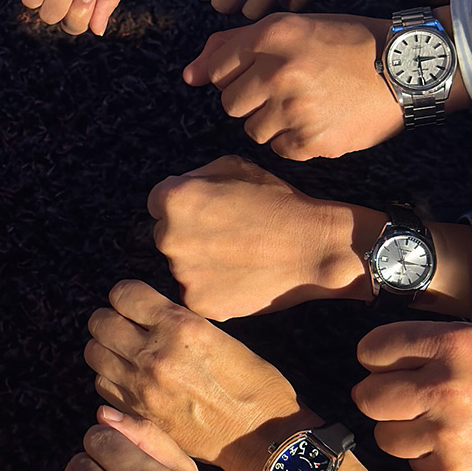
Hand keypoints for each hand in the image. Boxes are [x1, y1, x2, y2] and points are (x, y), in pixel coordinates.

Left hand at [84, 279, 306, 470]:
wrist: (263, 438)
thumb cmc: (255, 385)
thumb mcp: (222, 338)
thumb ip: (180, 325)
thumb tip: (149, 318)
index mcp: (180, 327)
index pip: (124, 295)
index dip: (126, 296)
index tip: (132, 304)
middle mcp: (155, 355)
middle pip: (100, 323)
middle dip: (110, 321)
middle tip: (124, 328)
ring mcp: (143, 388)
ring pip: (94, 354)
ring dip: (106, 350)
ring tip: (125, 354)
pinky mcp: (139, 416)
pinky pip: (102, 387)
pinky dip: (110, 380)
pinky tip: (130, 380)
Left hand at [149, 155, 363, 317]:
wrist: (313, 248)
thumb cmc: (276, 202)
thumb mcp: (233, 167)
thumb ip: (194, 178)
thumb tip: (174, 192)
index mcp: (174, 199)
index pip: (158, 203)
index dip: (184, 207)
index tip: (208, 213)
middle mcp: (169, 237)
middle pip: (166, 236)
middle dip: (189, 235)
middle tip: (228, 236)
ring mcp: (182, 274)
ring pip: (182, 267)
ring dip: (200, 263)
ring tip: (239, 257)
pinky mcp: (198, 303)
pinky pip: (196, 293)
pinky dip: (213, 287)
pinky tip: (240, 277)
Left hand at [183, 14, 405, 159]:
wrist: (407, 68)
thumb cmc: (349, 45)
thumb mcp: (295, 27)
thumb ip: (237, 45)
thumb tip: (190, 74)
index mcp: (273, 36)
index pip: (218, 67)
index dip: (236, 74)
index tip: (260, 75)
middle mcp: (279, 71)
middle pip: (230, 103)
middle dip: (252, 100)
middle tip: (290, 90)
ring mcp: (296, 109)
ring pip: (253, 130)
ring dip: (273, 123)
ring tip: (308, 105)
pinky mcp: (313, 141)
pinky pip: (280, 149)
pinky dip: (295, 141)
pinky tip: (319, 121)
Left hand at [353, 323, 471, 470]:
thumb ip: (434, 345)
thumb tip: (381, 360)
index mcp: (453, 347)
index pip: (373, 350)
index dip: (377, 359)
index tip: (387, 367)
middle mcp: (445, 390)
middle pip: (368, 398)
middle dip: (380, 397)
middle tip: (405, 400)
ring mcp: (448, 437)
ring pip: (385, 437)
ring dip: (403, 431)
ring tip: (437, 425)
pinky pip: (415, 468)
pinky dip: (429, 460)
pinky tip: (459, 448)